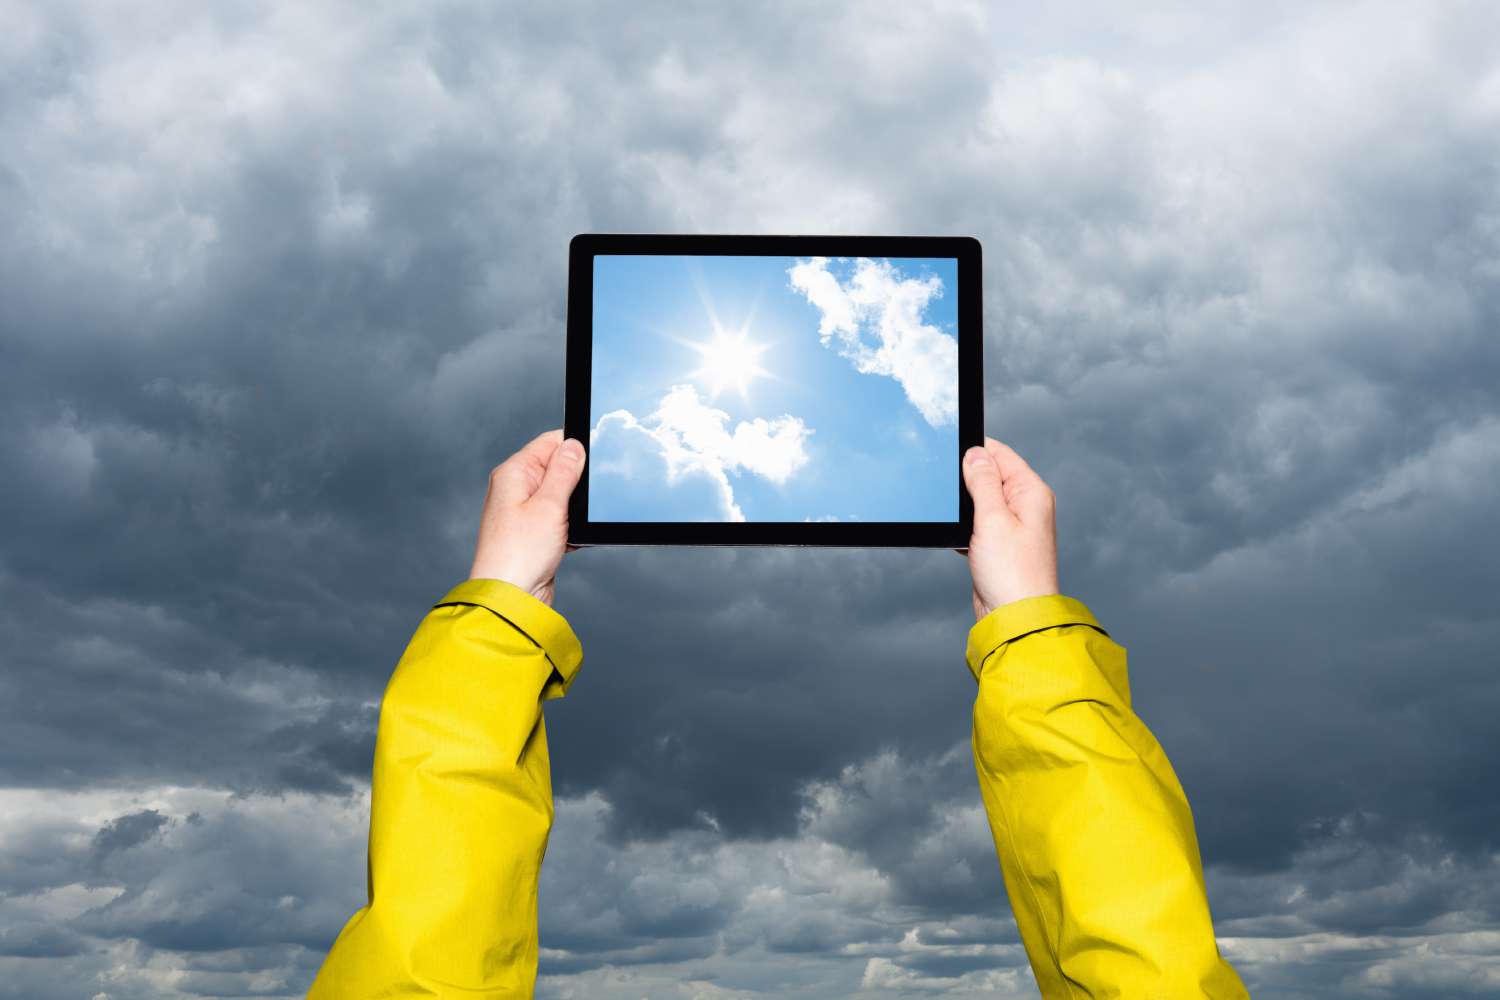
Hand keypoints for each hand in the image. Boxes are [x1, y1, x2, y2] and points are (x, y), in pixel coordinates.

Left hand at [469, 428, 586, 606]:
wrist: (511, 599)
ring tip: (573, 525)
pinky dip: (571, 527)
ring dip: (576, 508)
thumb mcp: (550, 505)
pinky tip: (571, 540)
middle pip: (558, 467)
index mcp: (514, 473)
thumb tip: (574, 444)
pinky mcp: (534, 533)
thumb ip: (564, 471)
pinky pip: (561, 519)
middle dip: (578, 481)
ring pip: (562, 495)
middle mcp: (516, 488)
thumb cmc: (519, 555)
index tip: (597, 455)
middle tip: (588, 498)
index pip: (550, 442)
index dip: (575, 445)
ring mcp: (524, 512)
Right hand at [955, 437, 1058, 621]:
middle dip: (965, 479)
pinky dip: (963, 526)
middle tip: (946, 489)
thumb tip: (975, 453)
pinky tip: (956, 537)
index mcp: (1031, 492)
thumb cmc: (1012, 574)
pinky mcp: (998, 544)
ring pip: (979, 500)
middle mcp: (1025, 506)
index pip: (1001, 454)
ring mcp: (1012, 526)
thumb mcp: (993, 518)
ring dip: (963, 506)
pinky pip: (976, 523)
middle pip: (988, 475)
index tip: (949, 449)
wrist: (1014, 618)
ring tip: (956, 520)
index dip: (974, 449)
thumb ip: (982, 481)